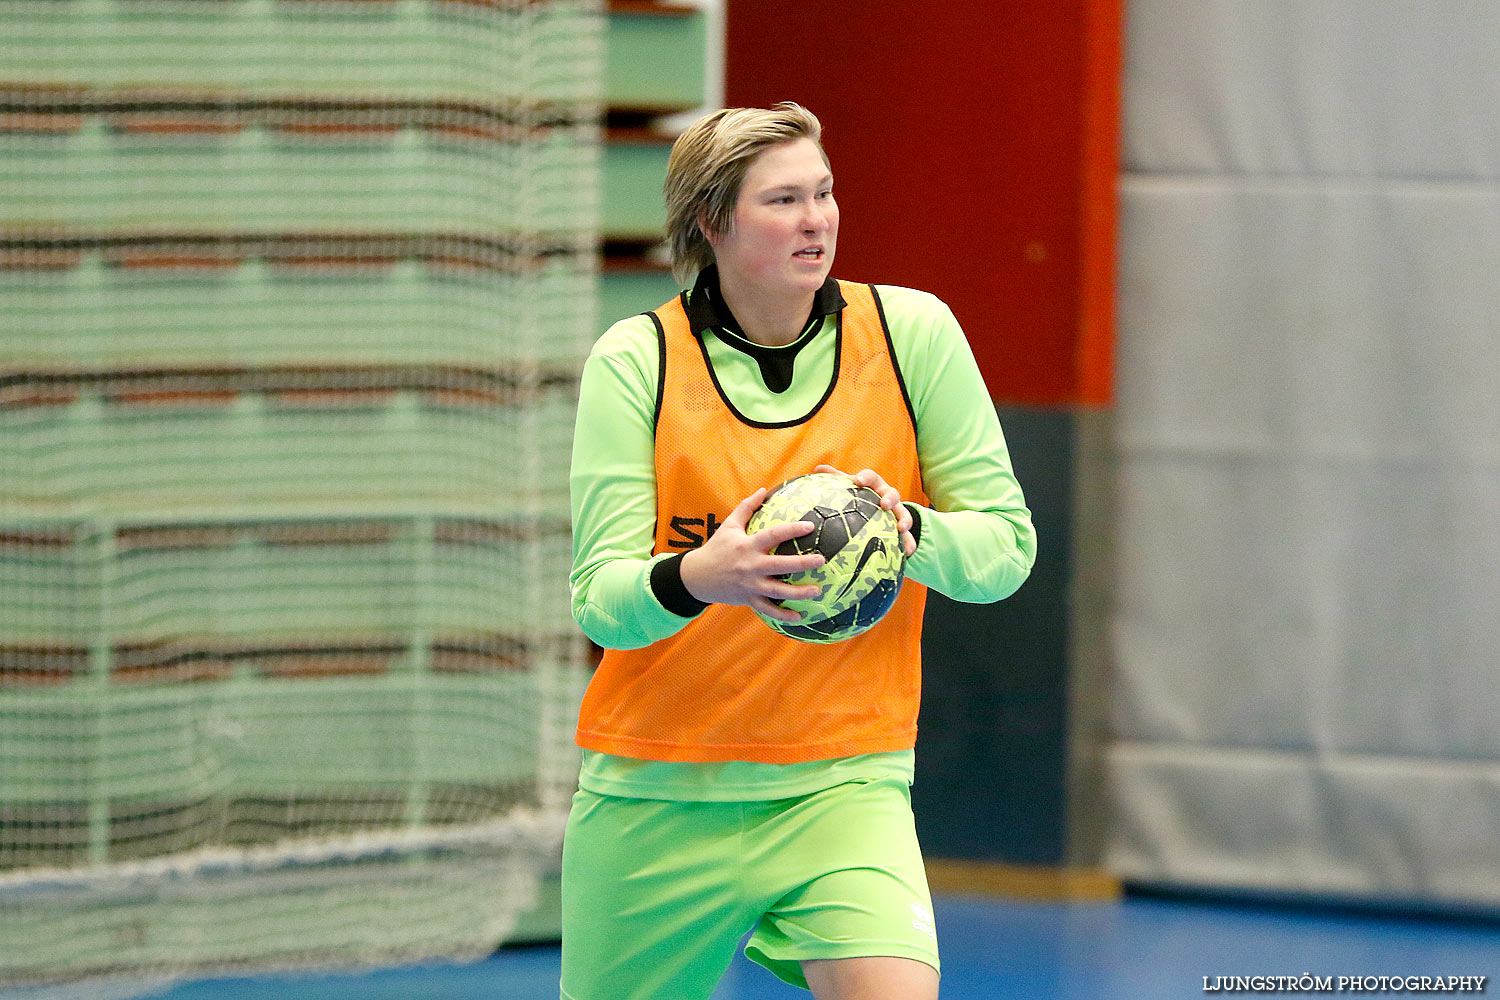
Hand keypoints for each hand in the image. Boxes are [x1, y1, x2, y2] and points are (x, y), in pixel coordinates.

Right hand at [679, 487, 826, 621]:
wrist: (697, 576)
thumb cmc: (717, 547)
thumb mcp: (729, 525)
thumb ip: (747, 507)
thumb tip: (764, 489)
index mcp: (747, 545)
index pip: (773, 535)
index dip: (792, 530)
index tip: (810, 526)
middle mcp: (750, 566)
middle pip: (780, 565)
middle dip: (802, 563)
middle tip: (821, 560)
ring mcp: (750, 585)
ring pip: (778, 591)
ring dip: (799, 593)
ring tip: (818, 590)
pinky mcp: (749, 599)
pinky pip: (768, 609)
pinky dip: (783, 615)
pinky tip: (800, 617)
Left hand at [814, 465, 917, 556]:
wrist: (879, 505)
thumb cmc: (859, 494)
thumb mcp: (848, 486)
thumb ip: (835, 478)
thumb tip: (817, 469)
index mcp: (873, 484)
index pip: (870, 477)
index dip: (865, 478)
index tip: (859, 481)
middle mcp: (887, 495)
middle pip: (892, 493)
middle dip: (889, 498)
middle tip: (884, 504)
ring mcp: (897, 511)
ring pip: (904, 513)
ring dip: (905, 520)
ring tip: (901, 529)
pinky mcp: (902, 525)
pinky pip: (908, 534)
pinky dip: (909, 542)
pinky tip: (909, 552)